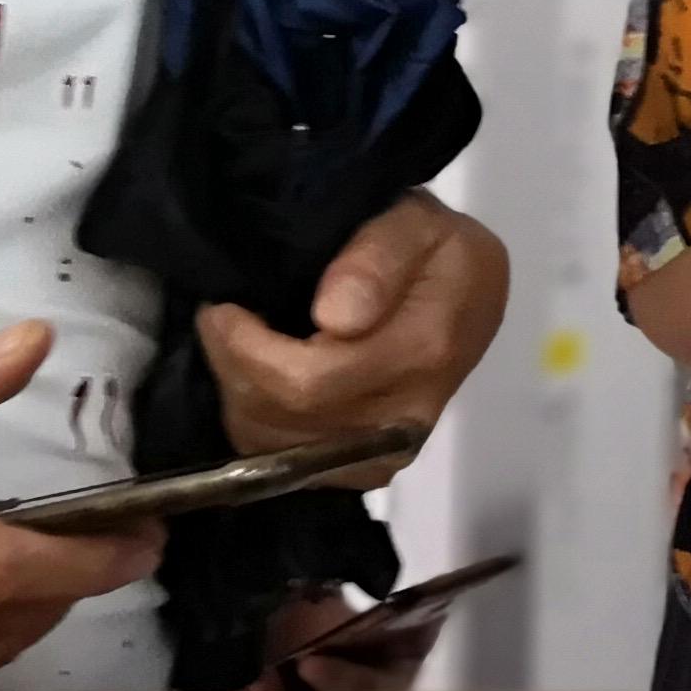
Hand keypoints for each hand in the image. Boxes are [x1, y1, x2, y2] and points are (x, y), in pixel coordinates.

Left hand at [203, 191, 508, 477]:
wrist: (470, 294)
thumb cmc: (437, 250)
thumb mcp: (417, 222)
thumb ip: (378, 257)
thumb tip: (334, 316)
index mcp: (421, 352)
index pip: (308, 381)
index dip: (247, 348)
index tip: (224, 305)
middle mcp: (406, 417)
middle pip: (287, 420)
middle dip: (234, 368)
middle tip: (220, 319)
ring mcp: (386, 450)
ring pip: (278, 450)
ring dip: (241, 396)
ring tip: (240, 345)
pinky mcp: (368, 468)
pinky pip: (287, 466)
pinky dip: (259, 424)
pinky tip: (262, 380)